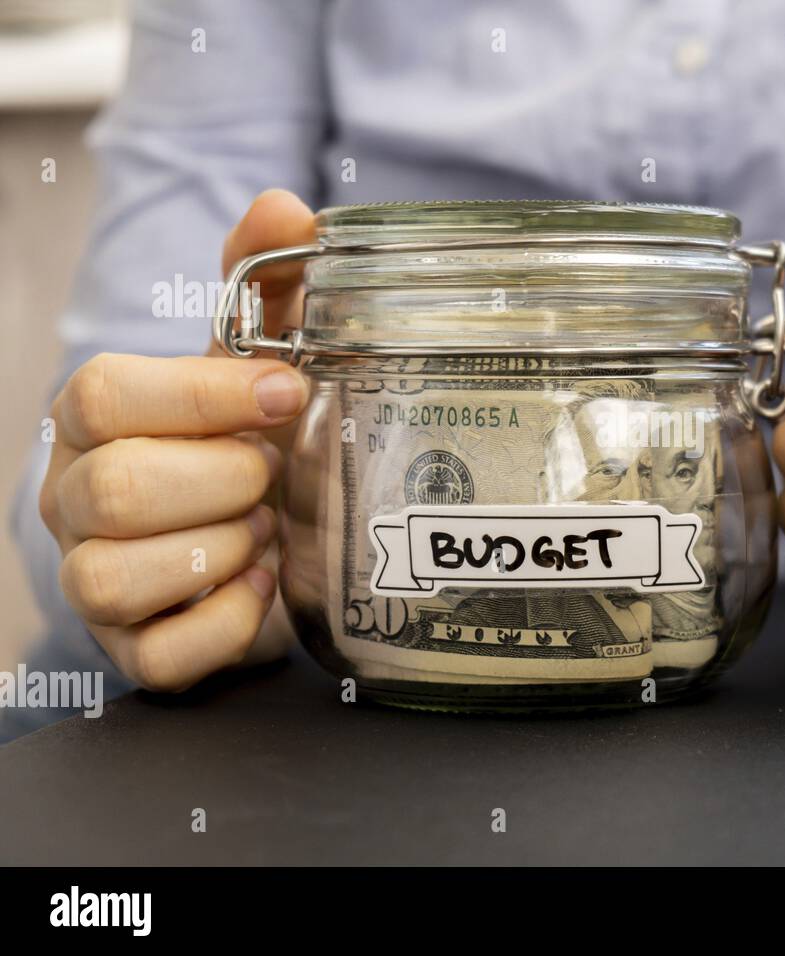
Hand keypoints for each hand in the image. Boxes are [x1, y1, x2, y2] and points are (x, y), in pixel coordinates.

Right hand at [38, 190, 316, 690]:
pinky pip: (163, 653)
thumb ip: (265, 289)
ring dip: (222, 551)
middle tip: (273, 477)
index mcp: (95, 416)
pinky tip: (260, 586)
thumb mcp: (255, 365)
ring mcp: (92, 580)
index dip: (205, 395)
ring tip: (264, 530)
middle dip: (224, 482)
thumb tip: (286, 209)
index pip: (105, 392)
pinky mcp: (131, 649)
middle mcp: (73, 497)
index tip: (290, 394)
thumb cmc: (243, 443)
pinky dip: (230, 621)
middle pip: (116, 489)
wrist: (253, 539)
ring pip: (117, 576)